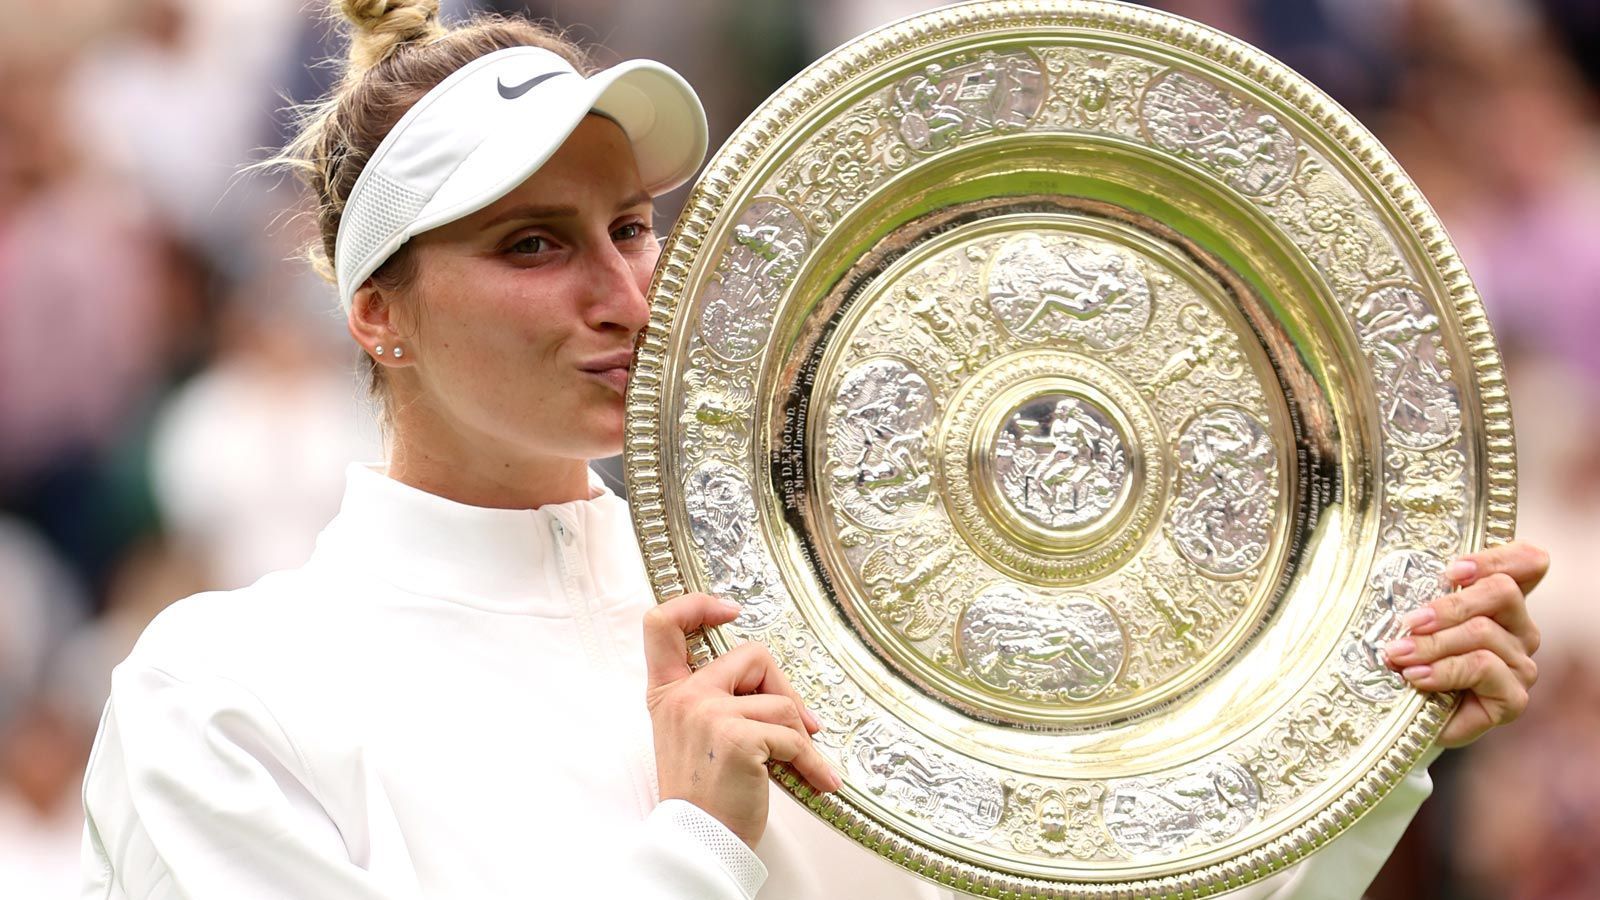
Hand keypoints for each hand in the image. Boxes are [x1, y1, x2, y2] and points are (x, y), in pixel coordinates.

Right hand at [643, 593, 840, 847]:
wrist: (698, 843)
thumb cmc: (703, 796)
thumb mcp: (693, 737)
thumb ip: (717, 701)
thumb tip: (780, 691)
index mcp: (667, 693)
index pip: (662, 624)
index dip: (696, 605)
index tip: (729, 611)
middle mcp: (683, 697)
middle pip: (751, 655)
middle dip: (785, 689)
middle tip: (803, 724)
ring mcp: (708, 713)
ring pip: (781, 702)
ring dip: (802, 737)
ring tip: (804, 766)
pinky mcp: (737, 736)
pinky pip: (794, 737)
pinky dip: (813, 763)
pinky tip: (818, 781)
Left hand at [1385, 541, 1547, 747]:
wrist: (1408, 719)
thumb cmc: (1411, 662)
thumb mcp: (1413, 621)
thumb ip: (1423, 595)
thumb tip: (1401, 574)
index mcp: (1501, 603)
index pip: (1527, 562)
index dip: (1495, 558)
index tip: (1453, 570)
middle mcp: (1520, 629)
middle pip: (1502, 591)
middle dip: (1450, 604)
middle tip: (1409, 621)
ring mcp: (1521, 664)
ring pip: (1483, 632)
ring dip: (1433, 643)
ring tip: (1399, 654)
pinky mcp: (1514, 698)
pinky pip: (1483, 668)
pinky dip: (1443, 671)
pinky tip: (1417, 677)